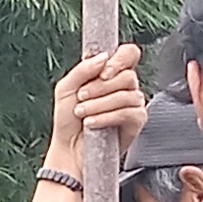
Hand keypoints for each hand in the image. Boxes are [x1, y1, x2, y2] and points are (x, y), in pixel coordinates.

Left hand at [47, 42, 144, 157]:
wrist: (69, 147)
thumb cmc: (68, 119)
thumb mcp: (65, 88)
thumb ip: (82, 69)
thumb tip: (104, 57)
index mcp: (110, 73)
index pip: (128, 54)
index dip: (119, 60)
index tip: (102, 73)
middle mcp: (125, 86)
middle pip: (128, 75)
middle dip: (100, 87)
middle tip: (82, 97)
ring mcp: (133, 103)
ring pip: (126, 95)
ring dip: (98, 104)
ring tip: (82, 113)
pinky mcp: (136, 121)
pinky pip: (128, 113)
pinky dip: (107, 117)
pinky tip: (92, 123)